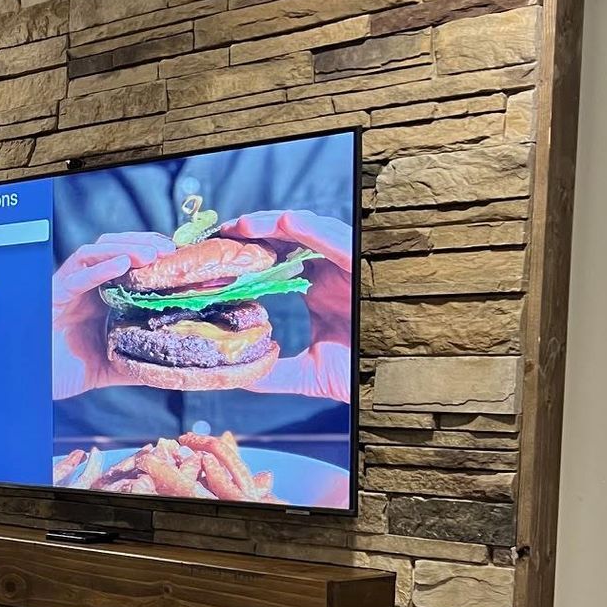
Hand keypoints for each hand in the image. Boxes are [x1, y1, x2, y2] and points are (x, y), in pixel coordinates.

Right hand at [50, 231, 175, 397]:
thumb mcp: (111, 367)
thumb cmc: (63, 373)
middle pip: (111, 248)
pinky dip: (98, 268)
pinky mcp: (52, 298)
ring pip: (92, 252)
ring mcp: (66, 289)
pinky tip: (121, 264)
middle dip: (141, 242)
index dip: (149, 250)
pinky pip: (75, 277)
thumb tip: (173, 368)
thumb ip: (138, 363)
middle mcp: (82, 287)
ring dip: (124, 248)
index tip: (177, 255)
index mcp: (96, 296)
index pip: (124, 259)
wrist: (32, 385)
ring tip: (151, 254)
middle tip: (169, 250)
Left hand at [219, 211, 352, 402]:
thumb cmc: (361, 373)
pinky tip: (287, 222)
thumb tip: (236, 376)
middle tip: (218, 234)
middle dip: (252, 232)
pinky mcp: (365, 269)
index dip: (246, 253)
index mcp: (316, 290)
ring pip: (309, 231)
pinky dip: (314, 229)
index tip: (213, 254)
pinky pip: (340, 241)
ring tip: (241, 225)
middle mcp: (330, 273)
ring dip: (274, 224)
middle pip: (287, 240)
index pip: (276, 261)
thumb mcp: (308, 373)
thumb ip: (273, 373)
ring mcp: (348, 268)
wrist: (393, 384)